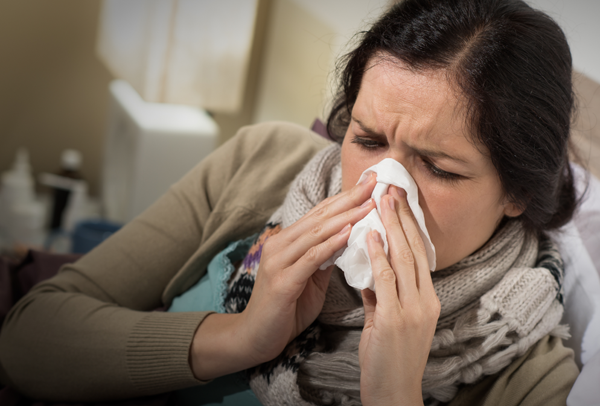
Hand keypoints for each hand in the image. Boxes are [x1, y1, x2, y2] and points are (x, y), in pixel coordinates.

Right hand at [191, 173, 376, 379]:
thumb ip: (324, 257)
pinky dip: (330, 244)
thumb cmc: (285, 307)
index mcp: (287, 241)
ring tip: (368, 204)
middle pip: (320, 216)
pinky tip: (348, 232)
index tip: (369, 183)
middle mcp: (280, 245)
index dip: (345, 197)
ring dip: (345, 217)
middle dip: (349, 199)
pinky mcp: (282, 280)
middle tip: (373, 182)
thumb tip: (348, 239)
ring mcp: (278, 261)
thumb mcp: (310, 278)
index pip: (320, 213)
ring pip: (316, 232)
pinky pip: (311, 258)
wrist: (256, 337)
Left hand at [359, 186, 440, 405]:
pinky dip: (377, 255)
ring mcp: (412, 309)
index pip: (419, 254)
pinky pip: (385, 279)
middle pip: (414, 249)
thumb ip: (380, 298)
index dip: (408, 226)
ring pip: (403, 258)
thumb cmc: (389, 359)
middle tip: (391, 189)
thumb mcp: (387, 322)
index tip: (398, 202)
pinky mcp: (394, 319)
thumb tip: (369, 277)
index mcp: (427, 299)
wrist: (394, 394)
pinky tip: (368, 235)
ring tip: (381, 200)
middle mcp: (425, 300)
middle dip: (401, 217)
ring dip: (390, 226)